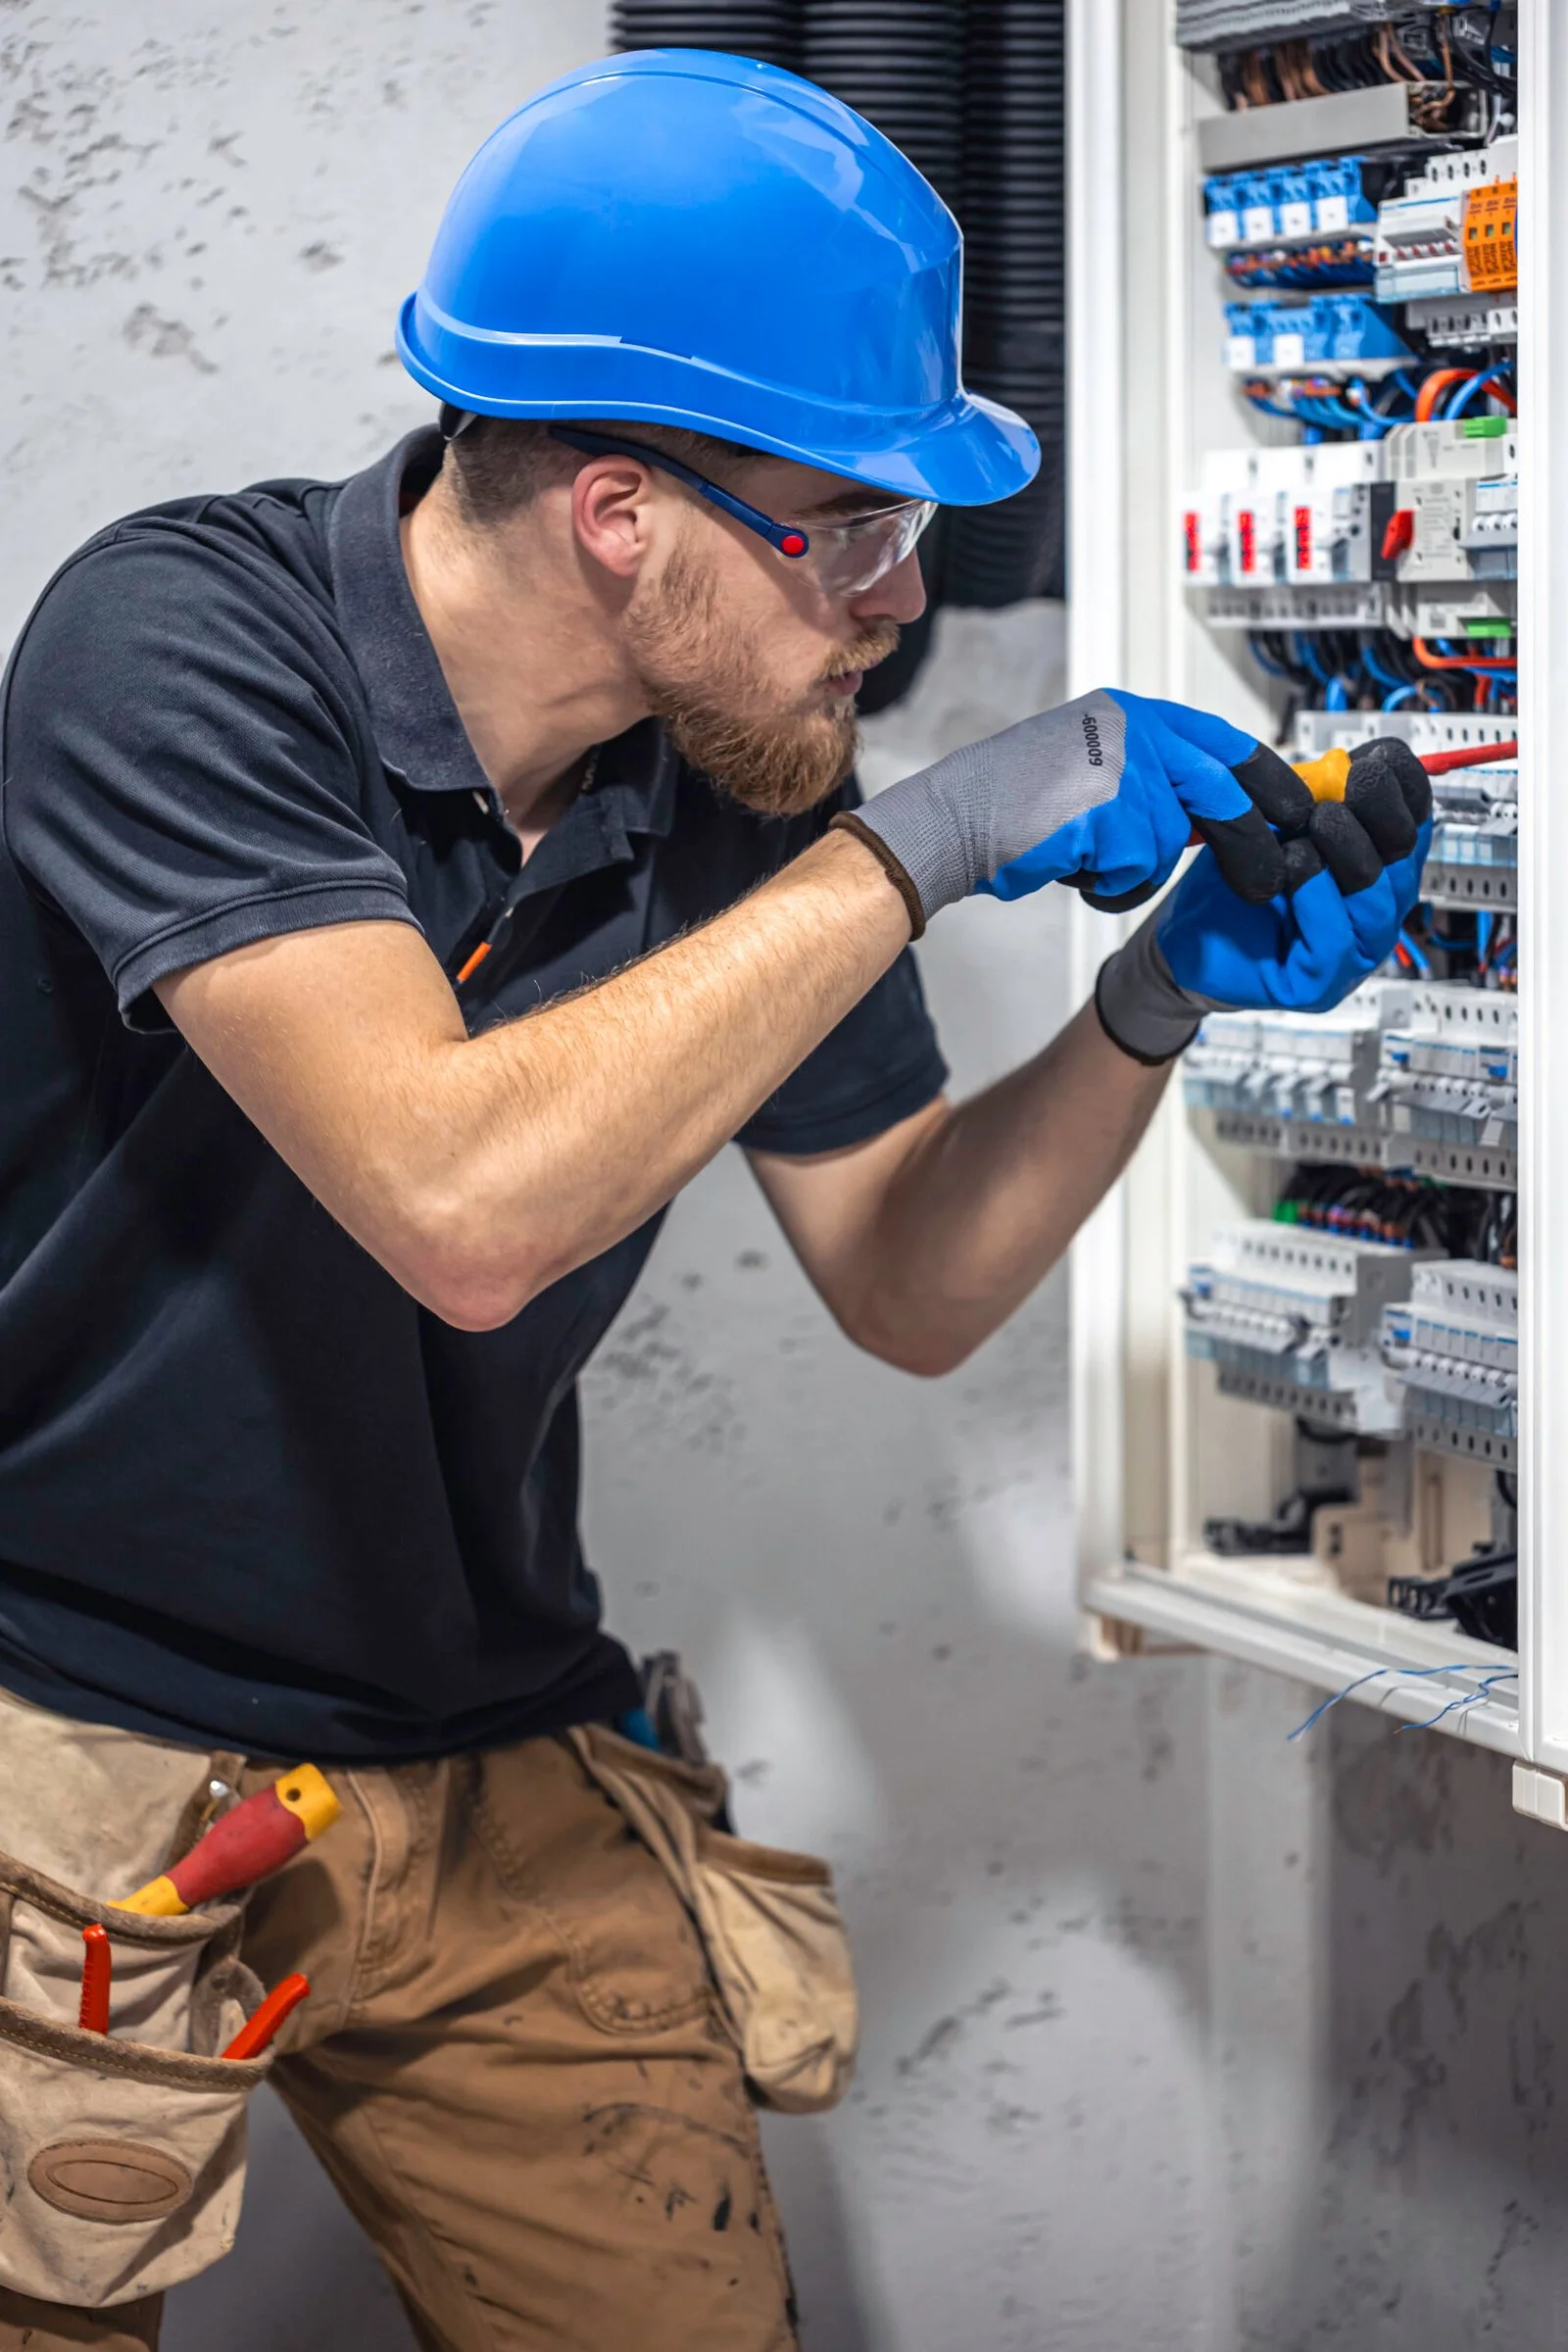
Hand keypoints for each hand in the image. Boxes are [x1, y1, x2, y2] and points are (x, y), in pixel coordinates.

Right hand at [837, 688, 1315, 928]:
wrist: (956, 818)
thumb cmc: (1016, 804)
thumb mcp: (1098, 772)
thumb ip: (1155, 782)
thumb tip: (1222, 814)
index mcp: (1134, 714)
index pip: (1223, 743)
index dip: (1268, 780)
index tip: (1299, 811)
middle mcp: (1135, 730)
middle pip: (1223, 792)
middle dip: (1251, 843)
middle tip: (1272, 882)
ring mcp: (1124, 768)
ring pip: (1173, 843)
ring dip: (1135, 872)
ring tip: (1085, 861)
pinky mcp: (1112, 812)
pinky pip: (1139, 870)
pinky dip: (1109, 887)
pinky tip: (1070, 868)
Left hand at [1095, 738, 1433, 1063]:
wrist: (1183, 937)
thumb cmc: (1231, 885)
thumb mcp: (1272, 824)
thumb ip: (1312, 797)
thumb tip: (1346, 764)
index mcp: (1375, 864)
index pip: (1417, 819)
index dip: (1403, 786)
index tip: (1373, 760)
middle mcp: (1375, 907)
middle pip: (1405, 854)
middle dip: (1375, 813)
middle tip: (1334, 798)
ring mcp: (1354, 952)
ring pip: (1378, 900)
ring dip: (1344, 856)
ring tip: (1305, 837)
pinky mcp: (1320, 985)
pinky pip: (1337, 941)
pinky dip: (1316, 899)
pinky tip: (1292, 874)